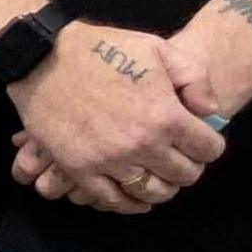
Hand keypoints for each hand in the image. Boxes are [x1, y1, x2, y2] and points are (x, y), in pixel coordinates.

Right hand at [6, 21, 224, 213]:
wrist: (42, 56)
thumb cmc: (102, 48)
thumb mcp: (158, 48)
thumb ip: (195, 78)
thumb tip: (209, 112)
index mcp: (165, 116)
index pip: (208, 149)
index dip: (208, 144)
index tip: (199, 139)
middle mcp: (142, 145)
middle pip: (184, 175)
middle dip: (189, 165)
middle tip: (180, 155)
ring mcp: (109, 161)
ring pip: (152, 192)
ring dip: (162, 186)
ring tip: (158, 174)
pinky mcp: (79, 169)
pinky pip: (113, 200)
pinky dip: (129, 202)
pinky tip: (135, 195)